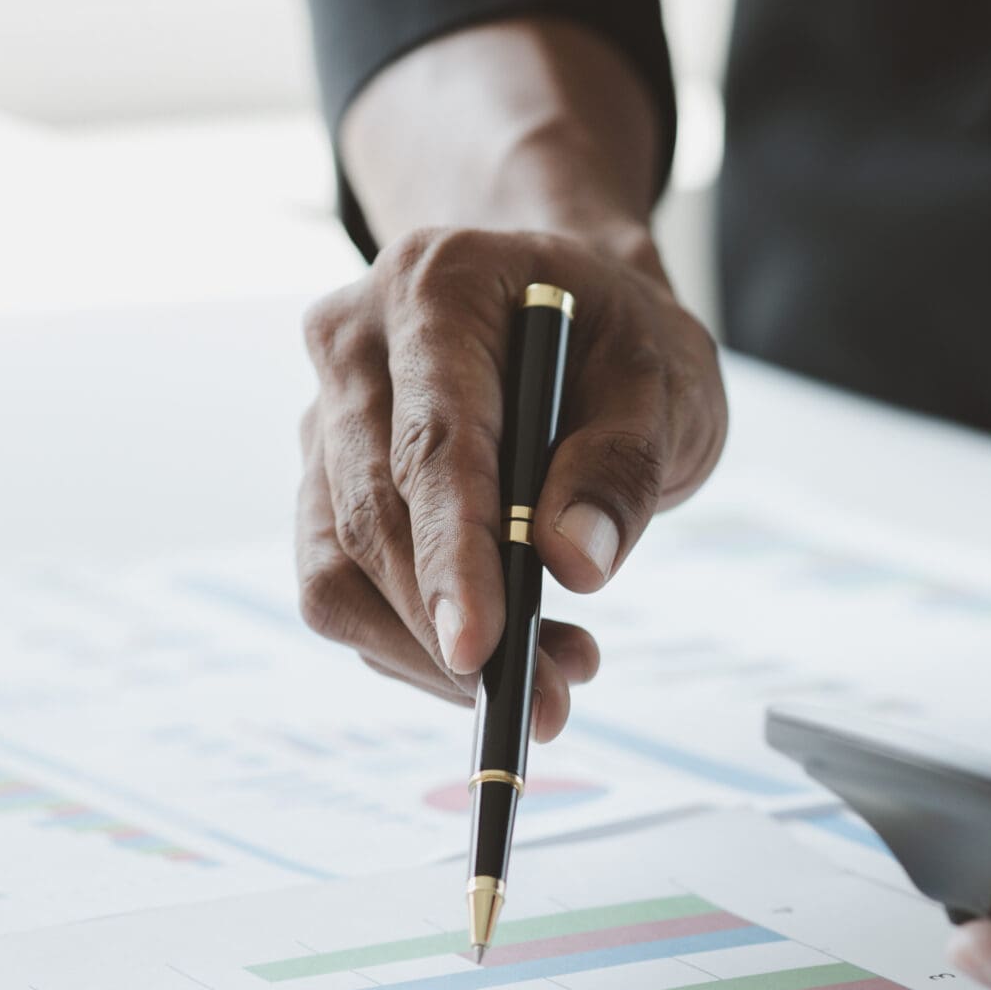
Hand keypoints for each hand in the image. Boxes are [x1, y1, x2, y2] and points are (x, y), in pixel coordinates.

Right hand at [296, 227, 723, 735]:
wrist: (570, 315)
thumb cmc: (617, 336)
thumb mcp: (666, 377)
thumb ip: (623, 460)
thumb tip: (573, 562)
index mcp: (436, 286)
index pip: (431, 443)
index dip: (452, 556)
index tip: (482, 650)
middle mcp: (353, 344)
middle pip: (370, 517)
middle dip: (452, 631)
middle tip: (547, 703)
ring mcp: (324, 417)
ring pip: (336, 571)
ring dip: (431, 653)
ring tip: (550, 678)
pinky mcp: (325, 484)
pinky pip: (345, 592)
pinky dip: (419, 646)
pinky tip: (508, 652)